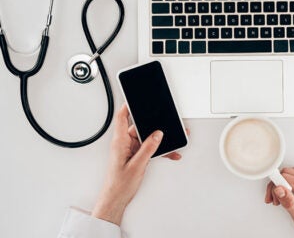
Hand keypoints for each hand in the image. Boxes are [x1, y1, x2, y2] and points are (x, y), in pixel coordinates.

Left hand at [92, 104, 187, 224]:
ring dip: (159, 140)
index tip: (135, 98)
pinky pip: (149, 148)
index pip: (122, 118)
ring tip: (172, 141)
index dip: (128, 106)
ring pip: (147, 138)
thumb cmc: (119, 185)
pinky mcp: (135, 156)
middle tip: (164, 122)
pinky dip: (159, 150)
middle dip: (153, 125)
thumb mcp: (137, 165)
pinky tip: (169, 153)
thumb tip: (157, 134)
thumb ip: (148, 148)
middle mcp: (124, 143)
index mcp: (120, 142)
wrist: (116, 200)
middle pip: (139, 127)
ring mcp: (130, 150)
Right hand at [265, 167, 293, 237]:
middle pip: (288, 172)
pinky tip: (287, 194)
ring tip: (280, 199)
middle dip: (277, 185)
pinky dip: (288, 183)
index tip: (271, 195)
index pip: (287, 177)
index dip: (276, 185)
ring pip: (291, 173)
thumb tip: (278, 189)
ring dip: (282, 183)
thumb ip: (289, 202)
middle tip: (275, 199)